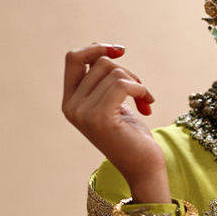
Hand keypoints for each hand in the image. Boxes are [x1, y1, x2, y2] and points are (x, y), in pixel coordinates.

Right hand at [62, 42, 169, 201]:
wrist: (143, 168)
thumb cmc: (132, 135)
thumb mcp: (113, 102)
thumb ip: (102, 80)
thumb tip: (105, 49)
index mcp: (69, 101)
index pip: (73, 59)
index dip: (96, 48)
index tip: (120, 50)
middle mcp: (71, 107)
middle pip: (100, 63)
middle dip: (127, 72)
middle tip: (140, 91)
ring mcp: (83, 113)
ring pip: (113, 72)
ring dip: (137, 83)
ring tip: (144, 101)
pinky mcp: (99, 118)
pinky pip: (122, 85)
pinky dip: (140, 90)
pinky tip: (147, 105)